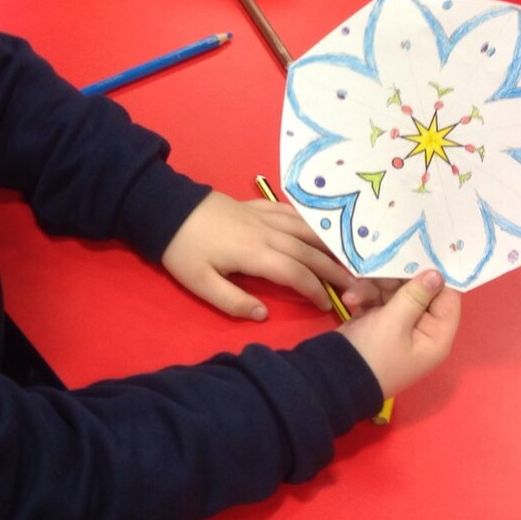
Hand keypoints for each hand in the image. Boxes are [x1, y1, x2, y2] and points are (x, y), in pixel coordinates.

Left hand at [161, 192, 358, 320]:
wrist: (165, 209)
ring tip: (347, 254)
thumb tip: (263, 315)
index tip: (328, 304)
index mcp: (255, 254)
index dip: (315, 290)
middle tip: (356, 282)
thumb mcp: (200, 283)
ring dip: (327, 241)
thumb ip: (232, 301)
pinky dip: (307, 219)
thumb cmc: (182, 249)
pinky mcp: (253, 205)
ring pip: (304, 228)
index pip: (296, 273)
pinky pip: (289, 210)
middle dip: (334, 267)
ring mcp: (261, 215)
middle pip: (308, 250)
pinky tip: (317, 224)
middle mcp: (266, 232)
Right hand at [339, 270, 460, 396]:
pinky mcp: (377, 323)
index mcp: (436, 335)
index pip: (448, 298)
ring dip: (372, 289)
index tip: (422, 251)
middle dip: (395, 281)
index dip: (437, 275)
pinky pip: (377, 300)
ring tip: (353, 296)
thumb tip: (437, 274)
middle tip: (378, 270)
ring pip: (393, 292)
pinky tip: (350, 300)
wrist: (333, 378)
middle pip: (418, 291)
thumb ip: (416, 295)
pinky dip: (364, 297)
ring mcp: (398, 326)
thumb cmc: (372, 353)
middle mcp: (421, 329)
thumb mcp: (394, 322)